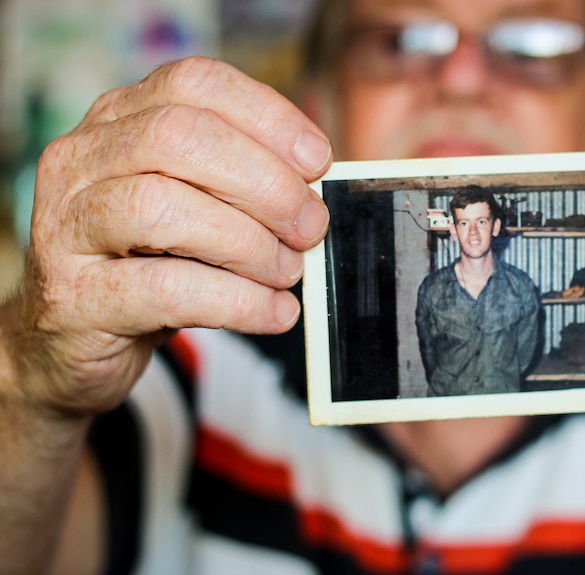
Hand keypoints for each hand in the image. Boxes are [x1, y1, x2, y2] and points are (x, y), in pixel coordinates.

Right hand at [5, 56, 331, 415]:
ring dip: (249, 243)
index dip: (269, 117)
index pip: (195, 83)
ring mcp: (67, 227)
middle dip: (266, 184)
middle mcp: (82, 161)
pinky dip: (238, 302)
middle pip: (180, 138)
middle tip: (311, 227)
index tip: (317, 161)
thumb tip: (315, 188)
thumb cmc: (148, 264)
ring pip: (163, 208)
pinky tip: (274, 312)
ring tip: (288, 272)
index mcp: (119, 121)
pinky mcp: (74, 297)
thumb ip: (241, 184)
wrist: (72, 340)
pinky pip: (167, 290)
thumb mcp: (195, 207)